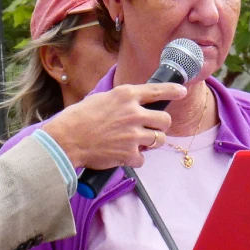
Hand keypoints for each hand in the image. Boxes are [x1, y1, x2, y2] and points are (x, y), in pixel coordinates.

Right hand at [43, 82, 183, 169]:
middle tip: (153, 129)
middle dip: (161, 126)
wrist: (67, 139)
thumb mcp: (101, 99)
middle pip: (165, 120)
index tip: (182, 92)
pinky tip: (123, 156)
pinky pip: (143, 159)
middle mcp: (133, 113)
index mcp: (126, 95)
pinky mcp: (129, 153)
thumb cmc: (79, 118)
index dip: (173, 91)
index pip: (158, 90)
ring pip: (159, 140)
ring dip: (151, 143)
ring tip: (138, 143)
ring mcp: (133, 134)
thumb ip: (121, 101)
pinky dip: (135, 159)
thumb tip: (133, 104)